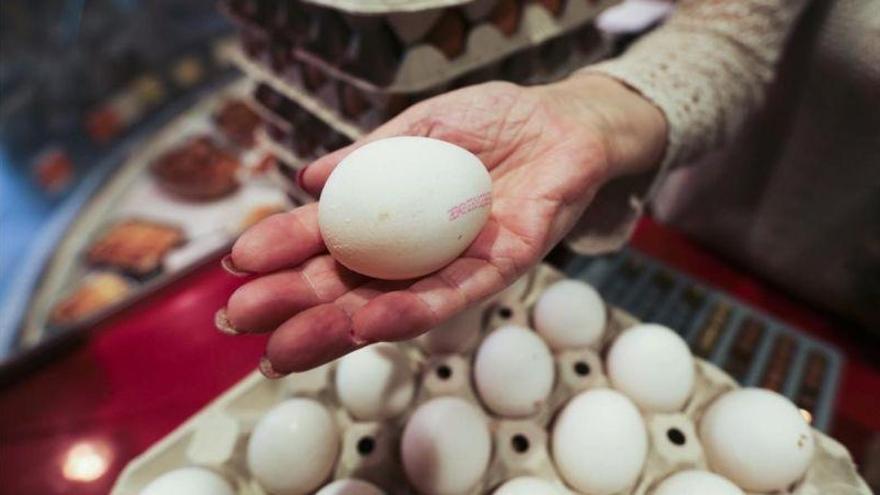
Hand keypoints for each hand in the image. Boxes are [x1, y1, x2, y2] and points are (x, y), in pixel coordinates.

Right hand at [217, 75, 665, 375]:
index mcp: (388, 216)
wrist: (567, 123)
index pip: (324, 241)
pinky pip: (450, 297)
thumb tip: (307, 178)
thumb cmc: (496, 120)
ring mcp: (453, 265)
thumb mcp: (423, 125)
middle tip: (239, 323)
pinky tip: (365, 324)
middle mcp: (413, 251)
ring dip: (334, 328)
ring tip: (284, 346)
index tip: (236, 266)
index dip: (281, 252)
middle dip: (291, 306)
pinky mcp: (499, 268)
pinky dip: (408, 312)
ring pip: (386, 307)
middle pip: (345, 286)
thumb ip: (371, 153)